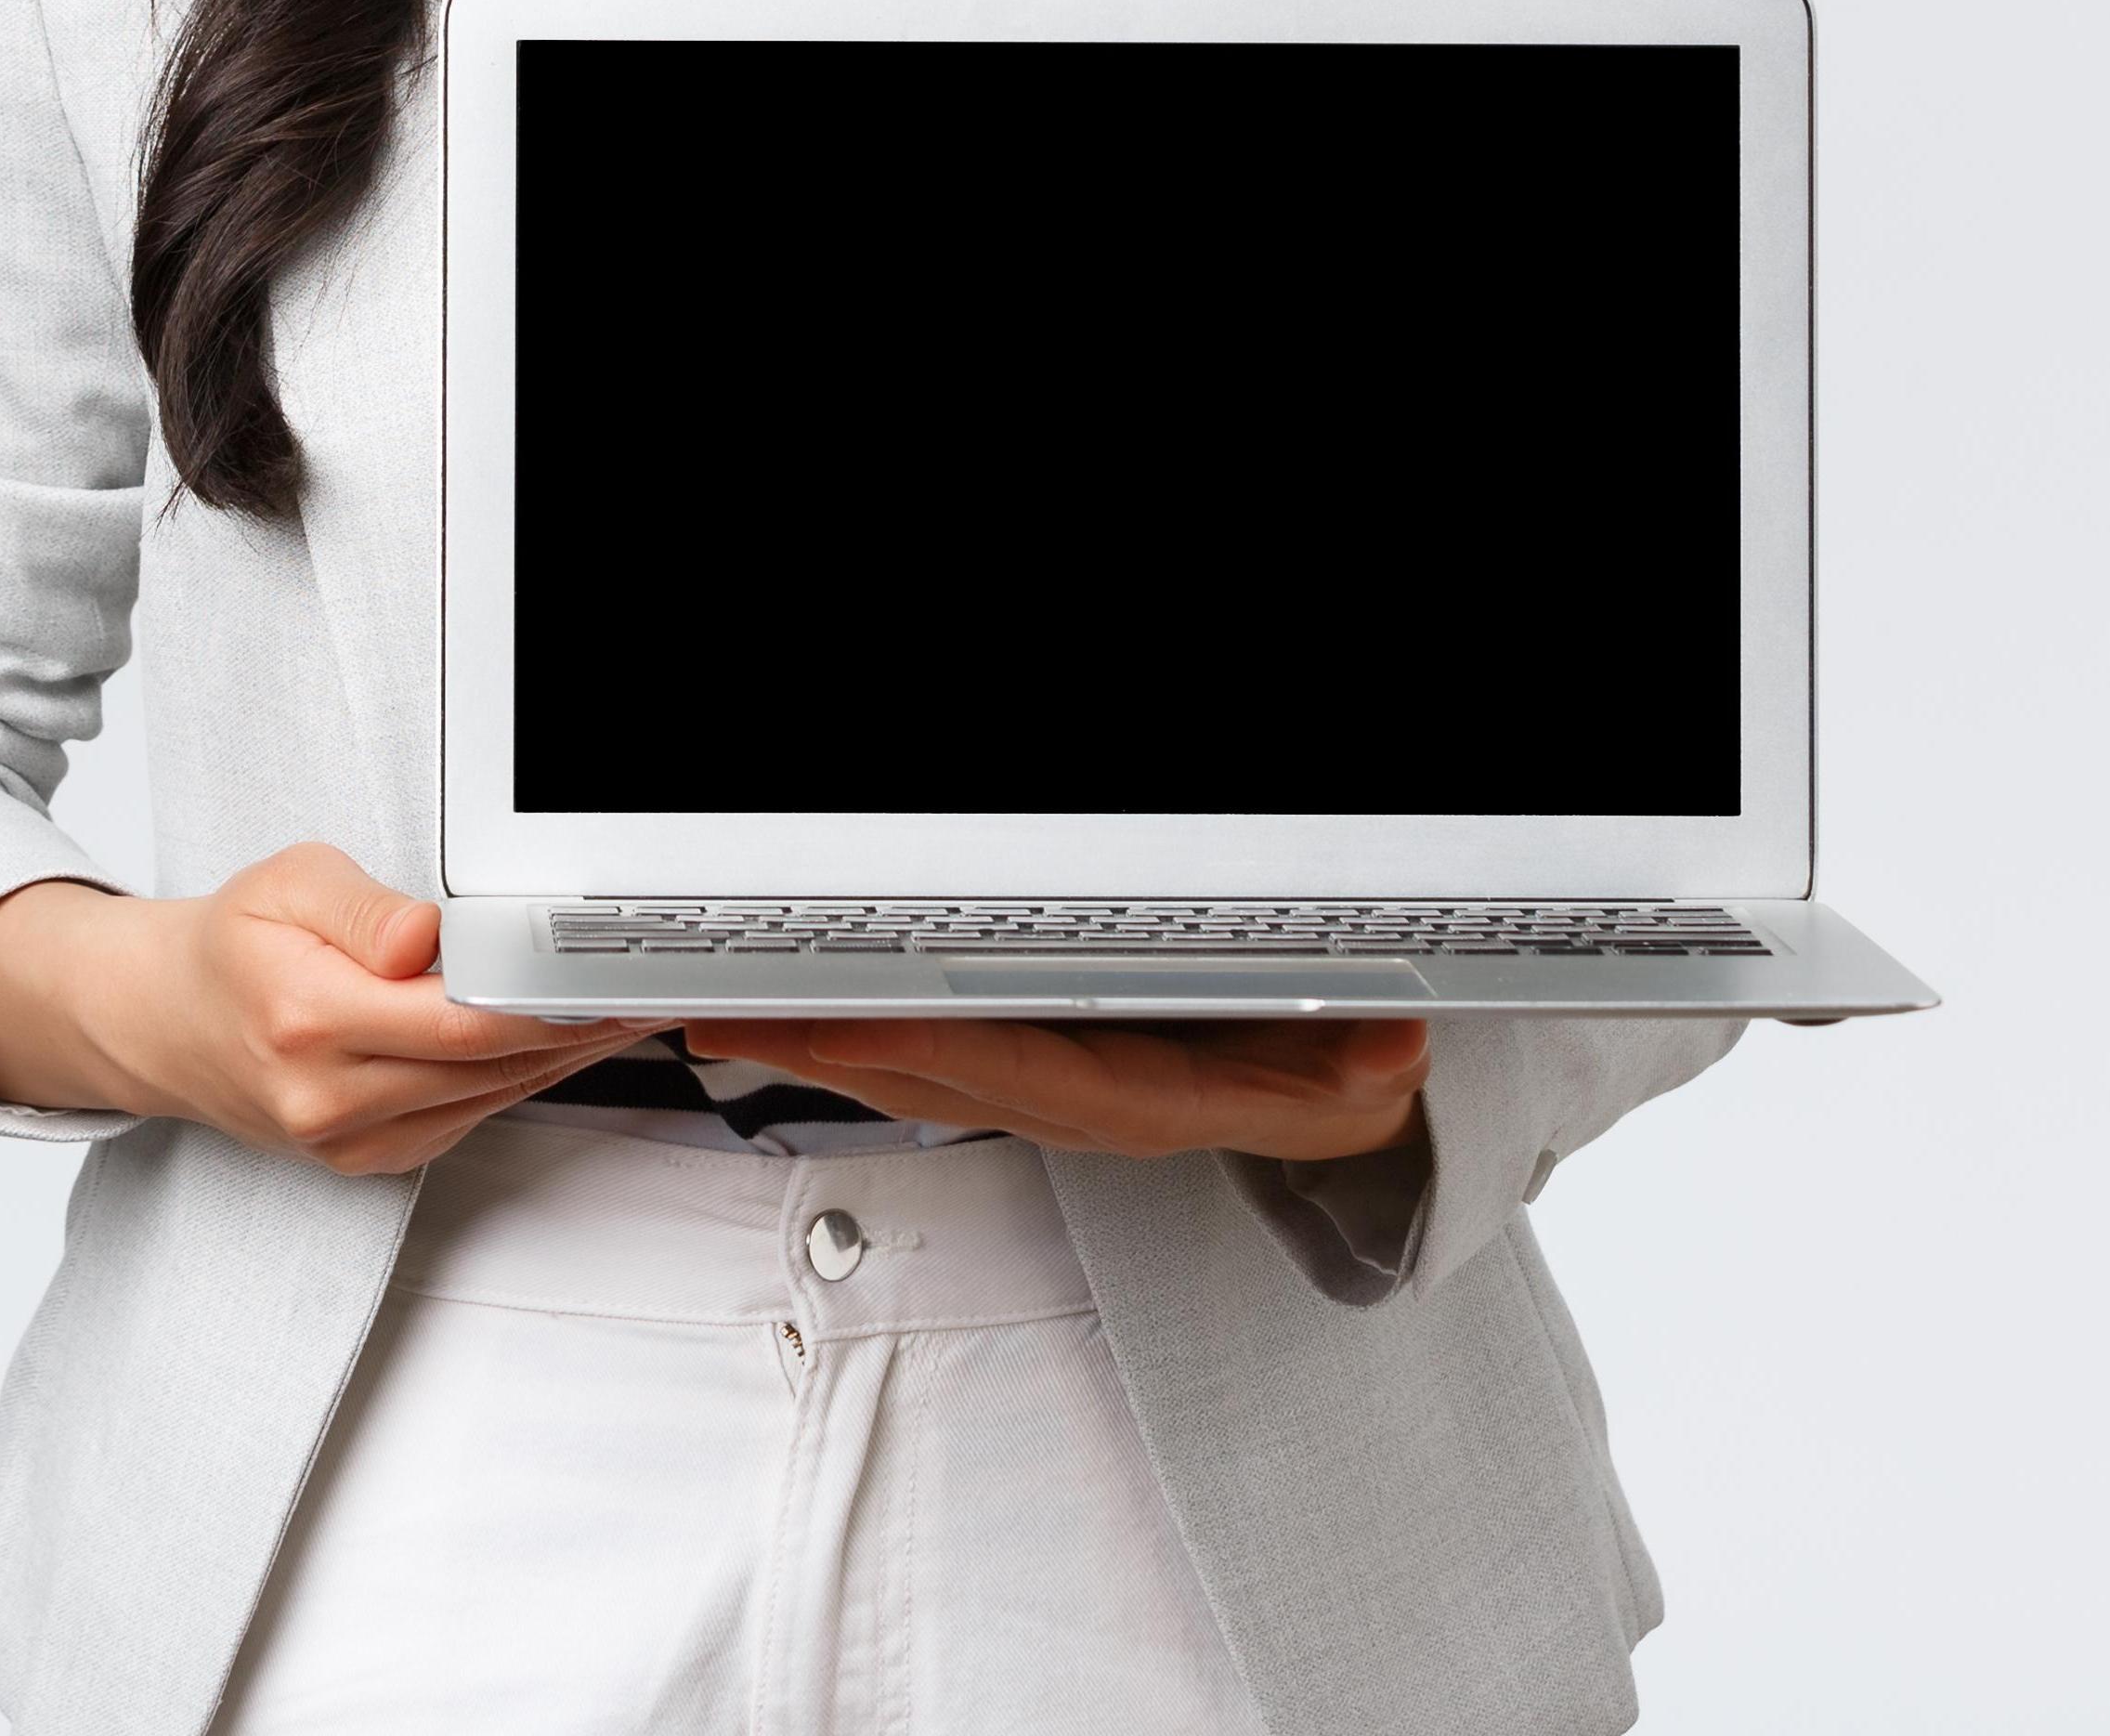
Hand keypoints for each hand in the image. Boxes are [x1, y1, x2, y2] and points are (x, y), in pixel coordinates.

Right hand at [0, 846, 658, 1175]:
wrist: (168, 1025)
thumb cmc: (233, 945)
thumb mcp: (286, 883)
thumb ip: (361, 907)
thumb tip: (427, 936)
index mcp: (308, 1022)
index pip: (459, 1023)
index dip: (546, 1004)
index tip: (606, 977)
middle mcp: (329, 1099)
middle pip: (487, 1066)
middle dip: (574, 1027)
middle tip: (645, 985)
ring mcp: (348, 1141)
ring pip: (487, 1099)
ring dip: (563, 1057)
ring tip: (624, 1007)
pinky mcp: (370, 1158)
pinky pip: (467, 1118)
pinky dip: (520, 1079)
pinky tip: (561, 1041)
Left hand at [674, 1014, 1431, 1162]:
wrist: (1353, 1107)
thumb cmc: (1341, 1066)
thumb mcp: (1366, 1067)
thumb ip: (1362, 1066)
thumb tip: (1388, 1060)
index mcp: (1156, 1100)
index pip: (1031, 1074)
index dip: (940, 1047)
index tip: (858, 1020)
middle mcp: (1087, 1104)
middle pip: (940, 1076)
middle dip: (830, 1044)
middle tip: (731, 1003)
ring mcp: (1052, 1091)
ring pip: (916, 1072)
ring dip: (818, 1043)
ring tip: (722, 1005)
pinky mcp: (1036, 1070)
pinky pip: (930, 1058)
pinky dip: (854, 1037)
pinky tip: (791, 1013)